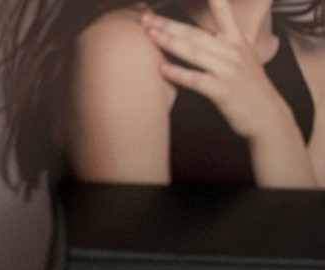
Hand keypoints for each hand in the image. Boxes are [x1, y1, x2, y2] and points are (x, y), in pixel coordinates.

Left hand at [142, 0, 290, 140]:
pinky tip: (162, 70)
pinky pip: (197, 80)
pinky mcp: (223, 91)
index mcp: (237, 41)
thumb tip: (201, 41)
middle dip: (169, 25)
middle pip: (196, 34)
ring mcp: (228, 70)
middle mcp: (233, 51)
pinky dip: (179, 74)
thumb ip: (224, 48)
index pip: (222, 13)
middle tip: (146, 18)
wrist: (267, 116)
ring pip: (195, 52)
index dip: (213, 0)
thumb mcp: (242, 61)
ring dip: (171, 43)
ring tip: (151, 35)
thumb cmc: (249, 90)